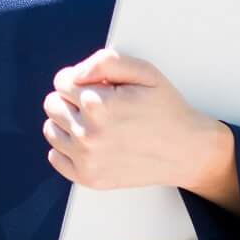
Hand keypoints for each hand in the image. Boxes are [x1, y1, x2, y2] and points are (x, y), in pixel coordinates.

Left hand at [42, 48, 223, 191]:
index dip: (82, 80)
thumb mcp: (144, 71)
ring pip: (51, 129)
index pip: (62, 81)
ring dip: (67, 122)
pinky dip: (67, 148)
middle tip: (99, 105)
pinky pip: (55, 157)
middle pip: (52, 104)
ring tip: (96, 123)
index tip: (101, 87)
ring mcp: (87, 159)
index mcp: (98, 104)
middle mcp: (88, 134)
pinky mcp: (89, 178)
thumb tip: (75, 73)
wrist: (187, 151)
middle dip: (71, 99)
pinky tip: (90, 142)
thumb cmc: (165, 108)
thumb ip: (105, 61)